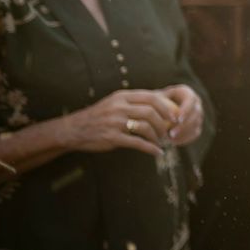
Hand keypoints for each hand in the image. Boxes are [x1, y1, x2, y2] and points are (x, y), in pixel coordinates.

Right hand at [62, 88, 180, 155]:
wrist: (73, 129)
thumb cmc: (99, 116)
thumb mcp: (114, 103)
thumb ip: (134, 102)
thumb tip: (161, 101)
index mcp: (122, 96)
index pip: (151, 97)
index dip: (167, 107)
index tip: (176, 116)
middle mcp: (119, 107)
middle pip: (151, 112)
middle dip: (165, 123)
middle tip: (169, 131)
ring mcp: (115, 122)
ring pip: (146, 127)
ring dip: (158, 136)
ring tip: (161, 141)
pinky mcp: (112, 138)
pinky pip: (137, 143)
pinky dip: (151, 148)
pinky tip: (157, 152)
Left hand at [160, 84, 204, 145]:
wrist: (161, 108)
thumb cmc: (154, 102)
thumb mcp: (154, 98)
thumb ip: (156, 104)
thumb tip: (155, 111)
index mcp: (187, 93)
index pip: (191, 100)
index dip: (186, 110)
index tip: (177, 119)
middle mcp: (195, 103)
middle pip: (196, 114)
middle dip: (185, 125)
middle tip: (171, 134)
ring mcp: (198, 115)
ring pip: (196, 125)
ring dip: (184, 133)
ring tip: (169, 139)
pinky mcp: (197, 126)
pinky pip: (194, 133)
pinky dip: (185, 138)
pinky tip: (173, 142)